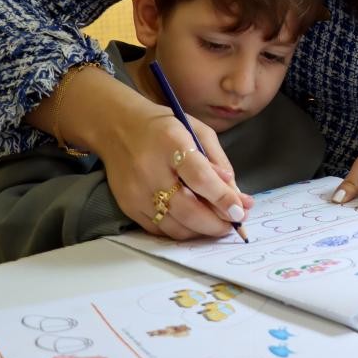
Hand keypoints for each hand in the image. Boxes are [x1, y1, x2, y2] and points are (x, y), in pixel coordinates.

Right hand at [97, 102, 248, 239]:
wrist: (116, 127)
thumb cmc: (164, 127)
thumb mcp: (198, 131)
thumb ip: (218, 162)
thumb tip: (235, 195)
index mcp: (171, 143)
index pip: (200, 177)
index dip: (222, 198)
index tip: (240, 212)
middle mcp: (150, 170)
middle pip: (187, 209)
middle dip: (216, 224)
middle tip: (234, 224)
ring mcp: (136, 192)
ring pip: (174, 226)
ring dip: (202, 231)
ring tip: (218, 224)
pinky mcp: (127, 206)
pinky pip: (159, 229)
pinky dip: (181, 230)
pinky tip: (194, 223)